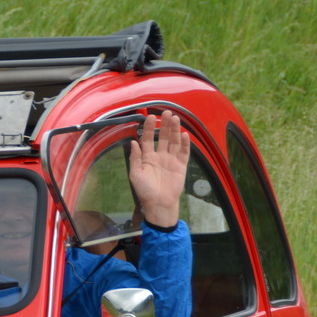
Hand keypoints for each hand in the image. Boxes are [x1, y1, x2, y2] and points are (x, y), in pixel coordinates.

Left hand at [125, 110, 190, 228]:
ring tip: (175, 118)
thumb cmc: (145, 191)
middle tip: (167, 112)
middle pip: (162, 137)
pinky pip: (183, 152)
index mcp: (147, 157)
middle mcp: (160, 156)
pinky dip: (184, 143)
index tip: (150, 116)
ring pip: (173, 141)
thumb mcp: (135, 174)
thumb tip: (133, 142)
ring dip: (175, 130)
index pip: (148, 139)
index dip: (148, 128)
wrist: (158, 204)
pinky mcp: (181, 165)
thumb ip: (135, 158)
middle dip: (164, 124)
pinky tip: (183, 134)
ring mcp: (171, 160)